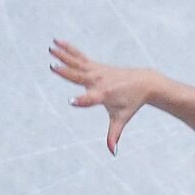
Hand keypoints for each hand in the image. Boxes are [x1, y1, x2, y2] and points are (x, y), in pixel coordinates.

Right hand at [48, 38, 156, 155]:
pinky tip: (57, 42)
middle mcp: (99, 81)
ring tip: (51, 48)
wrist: (144, 82)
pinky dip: (69, 49)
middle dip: (66, 72)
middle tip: (53, 67)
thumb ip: (114, 135)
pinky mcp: (96, 65)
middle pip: (79, 76)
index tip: (72, 101)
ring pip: (77, 62)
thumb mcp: (121, 119)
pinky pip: (79, 56)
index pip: (91, 99)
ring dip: (63, 55)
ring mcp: (97, 71)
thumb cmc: (131, 103)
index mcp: (104, 95)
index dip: (82, 101)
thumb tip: (113, 152)